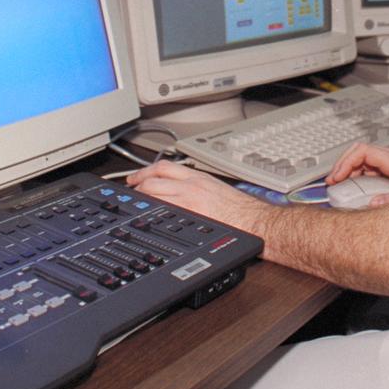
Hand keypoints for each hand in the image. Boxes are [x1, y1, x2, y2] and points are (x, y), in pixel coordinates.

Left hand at [127, 160, 265, 229]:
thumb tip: (189, 195)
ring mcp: (190, 198)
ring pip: (155, 190)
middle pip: (155, 176)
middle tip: (132, 191)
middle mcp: (193, 184)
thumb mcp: (220, 192)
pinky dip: (150, 210)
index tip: (138, 177)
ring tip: (135, 205)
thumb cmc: (245, 212)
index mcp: (200, 178)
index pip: (166, 167)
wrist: (257, 221)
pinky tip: (145, 216)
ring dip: (141, 196)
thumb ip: (202, 189)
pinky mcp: (190, 212)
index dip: (146, 170)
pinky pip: (162, 207)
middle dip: (138, 183)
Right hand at [326, 143, 388, 204]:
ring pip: (363, 161)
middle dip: (342, 166)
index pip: (363, 151)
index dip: (346, 162)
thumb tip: (371, 204)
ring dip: (349, 172)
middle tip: (333, 182)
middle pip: (359, 153)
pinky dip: (358, 177)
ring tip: (340, 187)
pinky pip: (370, 168)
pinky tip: (354, 189)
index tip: (337, 177)